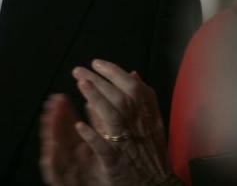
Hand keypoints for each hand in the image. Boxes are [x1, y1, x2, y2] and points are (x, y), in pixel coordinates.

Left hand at [39, 60, 177, 185]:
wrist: (157, 184)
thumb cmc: (150, 151)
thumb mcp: (150, 123)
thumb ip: (141, 98)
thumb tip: (132, 73)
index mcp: (148, 117)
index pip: (134, 88)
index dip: (115, 73)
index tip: (96, 63)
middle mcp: (140, 128)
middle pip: (121, 98)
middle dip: (99, 81)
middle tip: (79, 70)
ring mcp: (129, 144)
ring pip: (114, 118)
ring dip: (97, 100)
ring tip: (81, 84)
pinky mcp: (117, 162)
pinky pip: (105, 148)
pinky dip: (93, 136)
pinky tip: (80, 126)